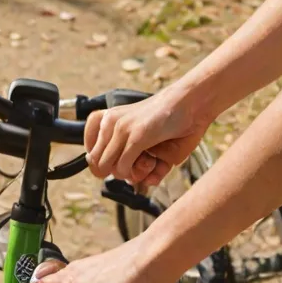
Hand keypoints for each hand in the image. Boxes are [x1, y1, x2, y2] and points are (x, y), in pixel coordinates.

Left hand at [84, 83, 210, 185]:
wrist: (193, 102)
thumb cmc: (171, 122)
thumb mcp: (143, 139)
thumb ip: (129, 158)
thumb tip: (128, 180)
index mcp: (108, 119)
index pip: (89, 154)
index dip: (103, 165)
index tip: (121, 163)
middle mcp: (110, 122)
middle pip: (97, 165)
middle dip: (117, 173)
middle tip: (139, 165)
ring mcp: (121, 128)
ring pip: (108, 168)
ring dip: (130, 174)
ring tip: (150, 161)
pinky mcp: (136, 136)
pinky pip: (124, 167)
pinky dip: (139, 173)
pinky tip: (154, 162)